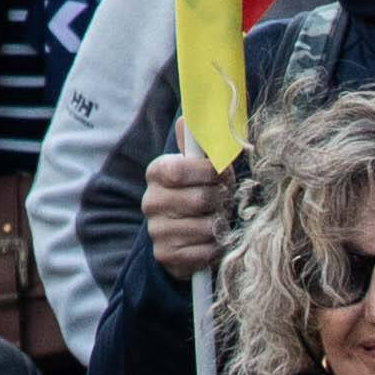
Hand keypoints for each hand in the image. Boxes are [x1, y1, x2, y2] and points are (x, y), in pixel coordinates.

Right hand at [141, 149, 229, 274]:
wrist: (184, 237)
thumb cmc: (199, 193)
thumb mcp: (200, 168)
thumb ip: (199, 147)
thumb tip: (186, 119)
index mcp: (157, 172)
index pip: (179, 170)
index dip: (207, 173)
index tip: (221, 176)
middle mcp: (151, 201)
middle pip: (199, 199)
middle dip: (220, 201)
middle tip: (223, 201)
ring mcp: (156, 230)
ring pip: (205, 227)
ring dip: (220, 226)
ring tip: (217, 221)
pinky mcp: (166, 255)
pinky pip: (204, 251)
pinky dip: (214, 247)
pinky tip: (209, 241)